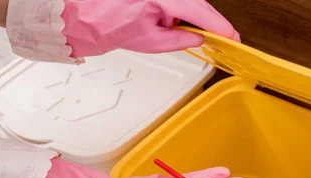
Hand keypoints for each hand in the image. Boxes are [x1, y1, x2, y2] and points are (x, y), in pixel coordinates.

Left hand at [5, 0, 238, 62]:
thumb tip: (197, 39)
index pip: (200, 11)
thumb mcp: (147, 40)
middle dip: (202, 21)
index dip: (220, 26)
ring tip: (168, 31)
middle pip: (195, 2)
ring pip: (184, 0)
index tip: (233, 38)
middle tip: (212, 39)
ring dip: (184, 16)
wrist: (77, 12)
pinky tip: (164, 22)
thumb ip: (177, 40)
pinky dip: (173, 11)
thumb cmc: (104, 22)